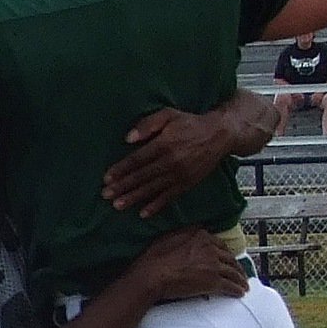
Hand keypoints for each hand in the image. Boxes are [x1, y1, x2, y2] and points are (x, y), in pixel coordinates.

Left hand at [102, 96, 276, 217]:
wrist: (220, 135)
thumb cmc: (190, 123)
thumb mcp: (168, 114)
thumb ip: (147, 124)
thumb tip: (128, 138)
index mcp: (164, 144)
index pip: (137, 160)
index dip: (121, 170)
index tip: (107, 178)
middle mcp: (171, 161)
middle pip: (142, 176)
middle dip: (123, 187)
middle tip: (106, 195)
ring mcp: (180, 175)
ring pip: (152, 189)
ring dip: (134, 198)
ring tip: (118, 205)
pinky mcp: (187, 183)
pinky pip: (169, 197)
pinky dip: (156, 206)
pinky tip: (143, 213)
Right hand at [134, 227, 248, 301]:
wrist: (152, 275)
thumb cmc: (155, 258)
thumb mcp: (169, 237)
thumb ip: (185, 233)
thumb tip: (193, 231)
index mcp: (200, 235)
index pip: (220, 245)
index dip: (226, 254)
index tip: (228, 259)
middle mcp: (210, 248)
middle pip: (229, 258)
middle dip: (236, 266)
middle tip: (239, 273)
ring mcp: (213, 264)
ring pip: (233, 272)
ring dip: (240, 279)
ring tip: (243, 285)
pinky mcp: (214, 281)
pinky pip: (230, 286)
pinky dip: (236, 290)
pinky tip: (239, 292)